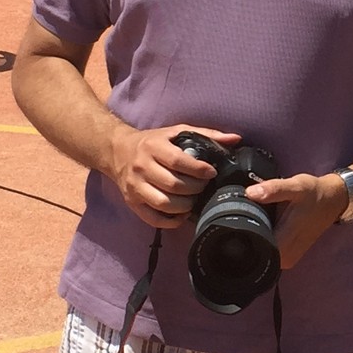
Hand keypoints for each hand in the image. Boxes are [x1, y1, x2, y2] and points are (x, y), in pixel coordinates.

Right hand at [111, 124, 239, 230]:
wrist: (118, 151)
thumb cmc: (152, 142)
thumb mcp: (176, 132)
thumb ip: (206, 134)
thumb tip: (235, 139)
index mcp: (153, 147)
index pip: (177, 161)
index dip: (198, 170)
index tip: (212, 173)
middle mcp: (142, 167)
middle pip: (173, 185)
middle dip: (195, 189)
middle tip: (204, 186)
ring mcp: (135, 187)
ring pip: (164, 203)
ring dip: (185, 206)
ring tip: (195, 200)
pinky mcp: (132, 203)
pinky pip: (153, 219)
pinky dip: (171, 221)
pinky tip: (182, 213)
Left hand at [246, 170, 349, 270]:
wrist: (332, 202)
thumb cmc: (314, 193)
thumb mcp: (296, 186)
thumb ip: (274, 190)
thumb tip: (251, 192)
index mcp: (284, 241)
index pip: (252, 249)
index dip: (240, 234)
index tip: (238, 219)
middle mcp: (285, 255)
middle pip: (252, 253)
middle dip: (246, 235)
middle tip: (250, 214)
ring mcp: (287, 259)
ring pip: (259, 254)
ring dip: (254, 238)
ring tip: (261, 219)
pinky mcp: (288, 258)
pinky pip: (267, 253)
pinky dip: (263, 240)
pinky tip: (267, 226)